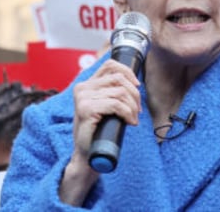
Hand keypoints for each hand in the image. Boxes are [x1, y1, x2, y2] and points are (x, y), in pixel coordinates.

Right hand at [60, 59, 141, 203]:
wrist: (86, 154)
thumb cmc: (98, 131)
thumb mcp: (104, 106)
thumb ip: (111, 92)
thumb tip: (135, 83)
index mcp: (86, 84)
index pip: (110, 65)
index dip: (127, 72)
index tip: (137, 86)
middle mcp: (82, 88)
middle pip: (118, 78)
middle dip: (134, 94)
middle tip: (138, 110)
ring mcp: (82, 98)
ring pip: (120, 92)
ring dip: (132, 107)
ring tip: (133, 118)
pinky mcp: (86, 109)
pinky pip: (116, 105)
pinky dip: (127, 113)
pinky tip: (130, 122)